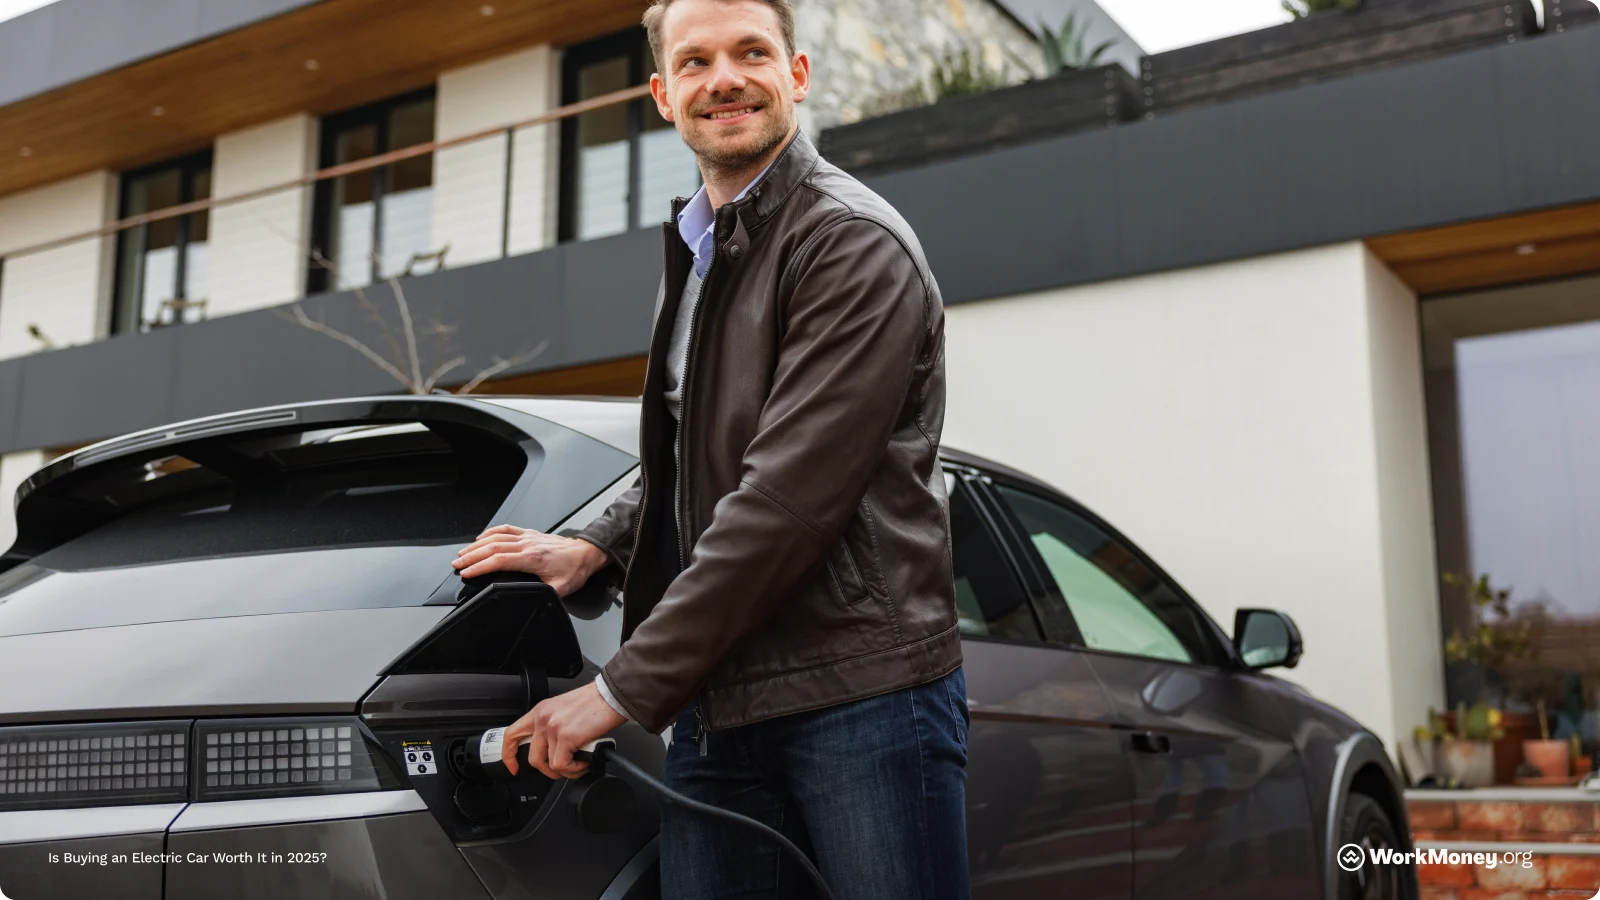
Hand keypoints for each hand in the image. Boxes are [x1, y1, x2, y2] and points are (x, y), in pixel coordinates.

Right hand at [453, 525, 609, 596]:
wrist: (586, 553)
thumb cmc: (574, 569)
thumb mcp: (561, 589)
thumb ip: (543, 594)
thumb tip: (530, 600)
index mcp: (532, 558)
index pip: (498, 560)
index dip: (479, 567)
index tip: (466, 573)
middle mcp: (527, 544)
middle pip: (492, 547)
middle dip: (471, 556)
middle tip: (456, 564)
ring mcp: (527, 537)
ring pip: (495, 537)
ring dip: (476, 545)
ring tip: (462, 553)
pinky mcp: (529, 533)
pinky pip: (506, 529)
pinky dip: (491, 532)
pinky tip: (481, 537)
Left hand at [501, 682, 626, 778]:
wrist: (611, 696)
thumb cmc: (595, 703)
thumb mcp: (564, 710)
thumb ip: (552, 726)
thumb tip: (553, 749)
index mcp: (540, 711)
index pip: (512, 734)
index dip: (509, 755)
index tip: (514, 766)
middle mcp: (543, 718)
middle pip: (533, 758)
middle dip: (548, 770)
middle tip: (563, 769)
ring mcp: (553, 728)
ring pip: (549, 764)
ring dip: (566, 770)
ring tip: (579, 763)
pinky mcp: (566, 737)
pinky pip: (562, 765)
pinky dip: (574, 769)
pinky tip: (584, 761)